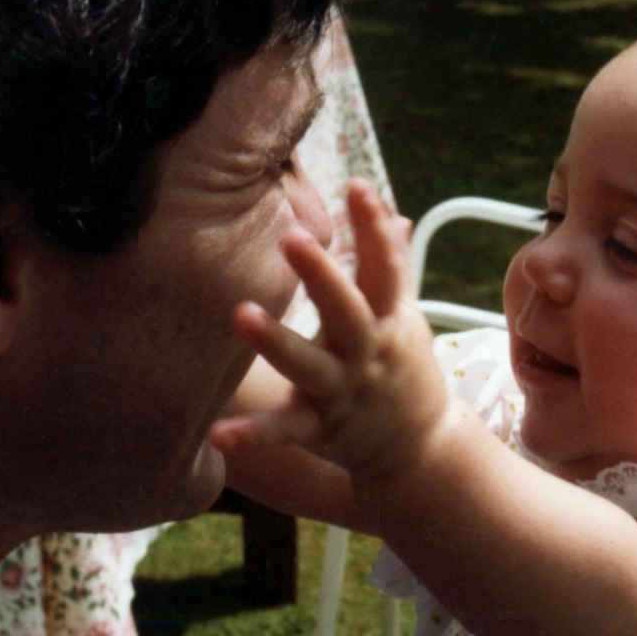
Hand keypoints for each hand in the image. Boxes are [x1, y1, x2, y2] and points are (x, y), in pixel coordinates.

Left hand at [209, 180, 448, 480]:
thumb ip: (391, 266)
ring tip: (241, 313)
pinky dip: (252, 437)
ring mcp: (343, 392)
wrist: (420, 449)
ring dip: (277, 342)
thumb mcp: (403, 317)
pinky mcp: (320, 429)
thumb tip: (393, 213)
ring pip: (309, 365)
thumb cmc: (403, 370)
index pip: (385, 268)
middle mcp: (366, 352)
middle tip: (293, 236)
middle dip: (322, 274)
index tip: (357, 186)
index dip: (373, 227)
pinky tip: (217, 434)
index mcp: (387, 320)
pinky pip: (284, 433)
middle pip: (347, 309)